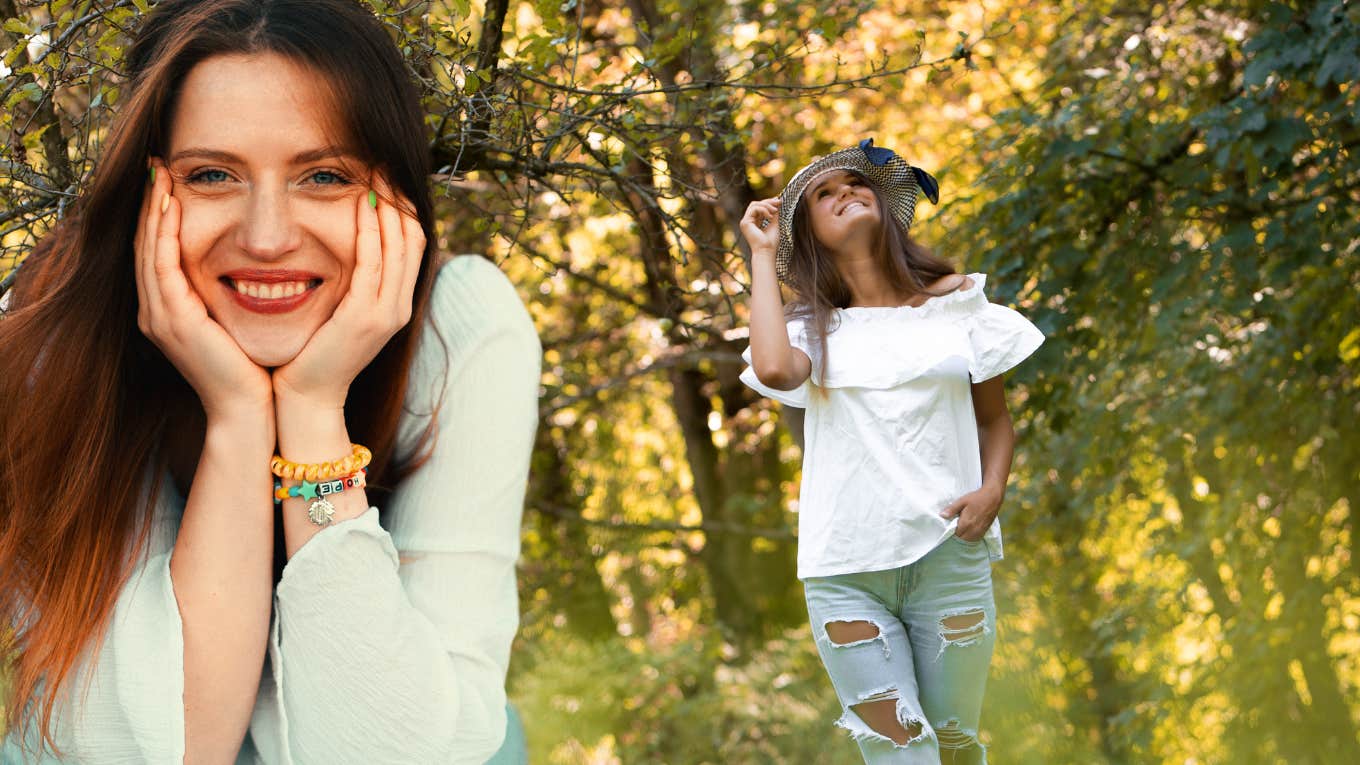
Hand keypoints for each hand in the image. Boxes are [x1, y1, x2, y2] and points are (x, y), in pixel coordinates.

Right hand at [135, 159, 271, 419]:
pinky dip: (164, 235)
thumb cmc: (251, 369)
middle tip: (156, 167)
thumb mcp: (235, 322)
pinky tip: (171, 208)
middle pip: (145, 246)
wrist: (248, 409)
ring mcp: (160, 317)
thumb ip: (230, 294)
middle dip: (150, 205)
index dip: (159, 217)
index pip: (158, 253)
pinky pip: (162, 268)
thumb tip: (254, 263)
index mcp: (169, 312)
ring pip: (148, 251)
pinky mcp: (174, 321)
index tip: (168, 182)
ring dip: (153, 211)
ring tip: (159, 177)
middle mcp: (156, 312)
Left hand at [272, 174, 424, 410]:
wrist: (307, 397)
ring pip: (398, 248)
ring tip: (377, 176)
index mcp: (395, 305)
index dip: (404, 210)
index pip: (411, 247)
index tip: (388, 178)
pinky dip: (370, 233)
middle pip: (412, 241)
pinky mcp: (365, 317)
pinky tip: (362, 208)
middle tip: (385, 165)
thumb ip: (350, 284)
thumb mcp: (340, 314)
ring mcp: (386, 314)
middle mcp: (398, 307)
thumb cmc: (313, 354)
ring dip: (388, 208)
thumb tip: (344, 247)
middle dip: (400, 201)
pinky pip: (373, 265)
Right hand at [740, 197, 780, 256]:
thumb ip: (774, 214)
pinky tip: (770, 217)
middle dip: (768, 202)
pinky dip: (764, 210)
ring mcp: (745, 222)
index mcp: (753, 223)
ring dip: (767, 205)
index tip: (779, 201)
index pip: (759, 207)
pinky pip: (754, 209)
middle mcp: (748, 222)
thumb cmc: (771, 243)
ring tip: (775, 212)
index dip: (768, 202)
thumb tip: (777, 202)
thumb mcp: (774, 224)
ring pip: (754, 204)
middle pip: (755, 204)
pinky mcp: (745, 222)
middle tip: (779, 202)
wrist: (767, 251)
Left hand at [939, 486, 1002, 541]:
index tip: (946, 528)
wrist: (993, 498)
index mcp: (966, 523)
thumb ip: (952, 509)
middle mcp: (973, 530)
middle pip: (960, 540)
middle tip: (952, 529)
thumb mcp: (962, 501)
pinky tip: (966, 532)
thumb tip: (942, 515)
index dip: (949, 532)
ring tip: (959, 530)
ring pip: (968, 541)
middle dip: (955, 536)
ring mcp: (979, 532)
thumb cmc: (976, 498)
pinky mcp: (984, 532)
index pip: (954, 535)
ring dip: (962, 538)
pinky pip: (974, 539)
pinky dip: (969, 538)